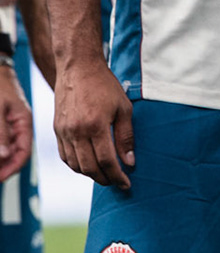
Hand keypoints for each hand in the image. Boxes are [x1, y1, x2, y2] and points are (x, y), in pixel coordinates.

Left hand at [0, 63, 29, 181]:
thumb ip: (1, 133)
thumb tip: (4, 156)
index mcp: (24, 123)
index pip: (23, 153)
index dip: (11, 168)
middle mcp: (19, 128)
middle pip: (14, 155)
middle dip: (3, 167)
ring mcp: (10, 127)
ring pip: (6, 149)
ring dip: (0, 159)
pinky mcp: (2, 125)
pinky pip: (2, 141)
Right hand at [52, 55, 132, 187]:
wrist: (78, 68)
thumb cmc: (105, 86)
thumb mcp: (124, 108)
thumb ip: (126, 137)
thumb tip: (130, 161)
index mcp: (95, 126)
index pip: (106, 161)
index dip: (117, 175)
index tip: (127, 184)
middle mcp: (76, 132)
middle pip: (89, 167)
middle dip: (104, 178)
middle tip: (117, 182)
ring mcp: (64, 132)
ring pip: (75, 164)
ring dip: (90, 174)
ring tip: (105, 174)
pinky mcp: (57, 130)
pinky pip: (65, 156)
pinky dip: (77, 165)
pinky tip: (89, 165)